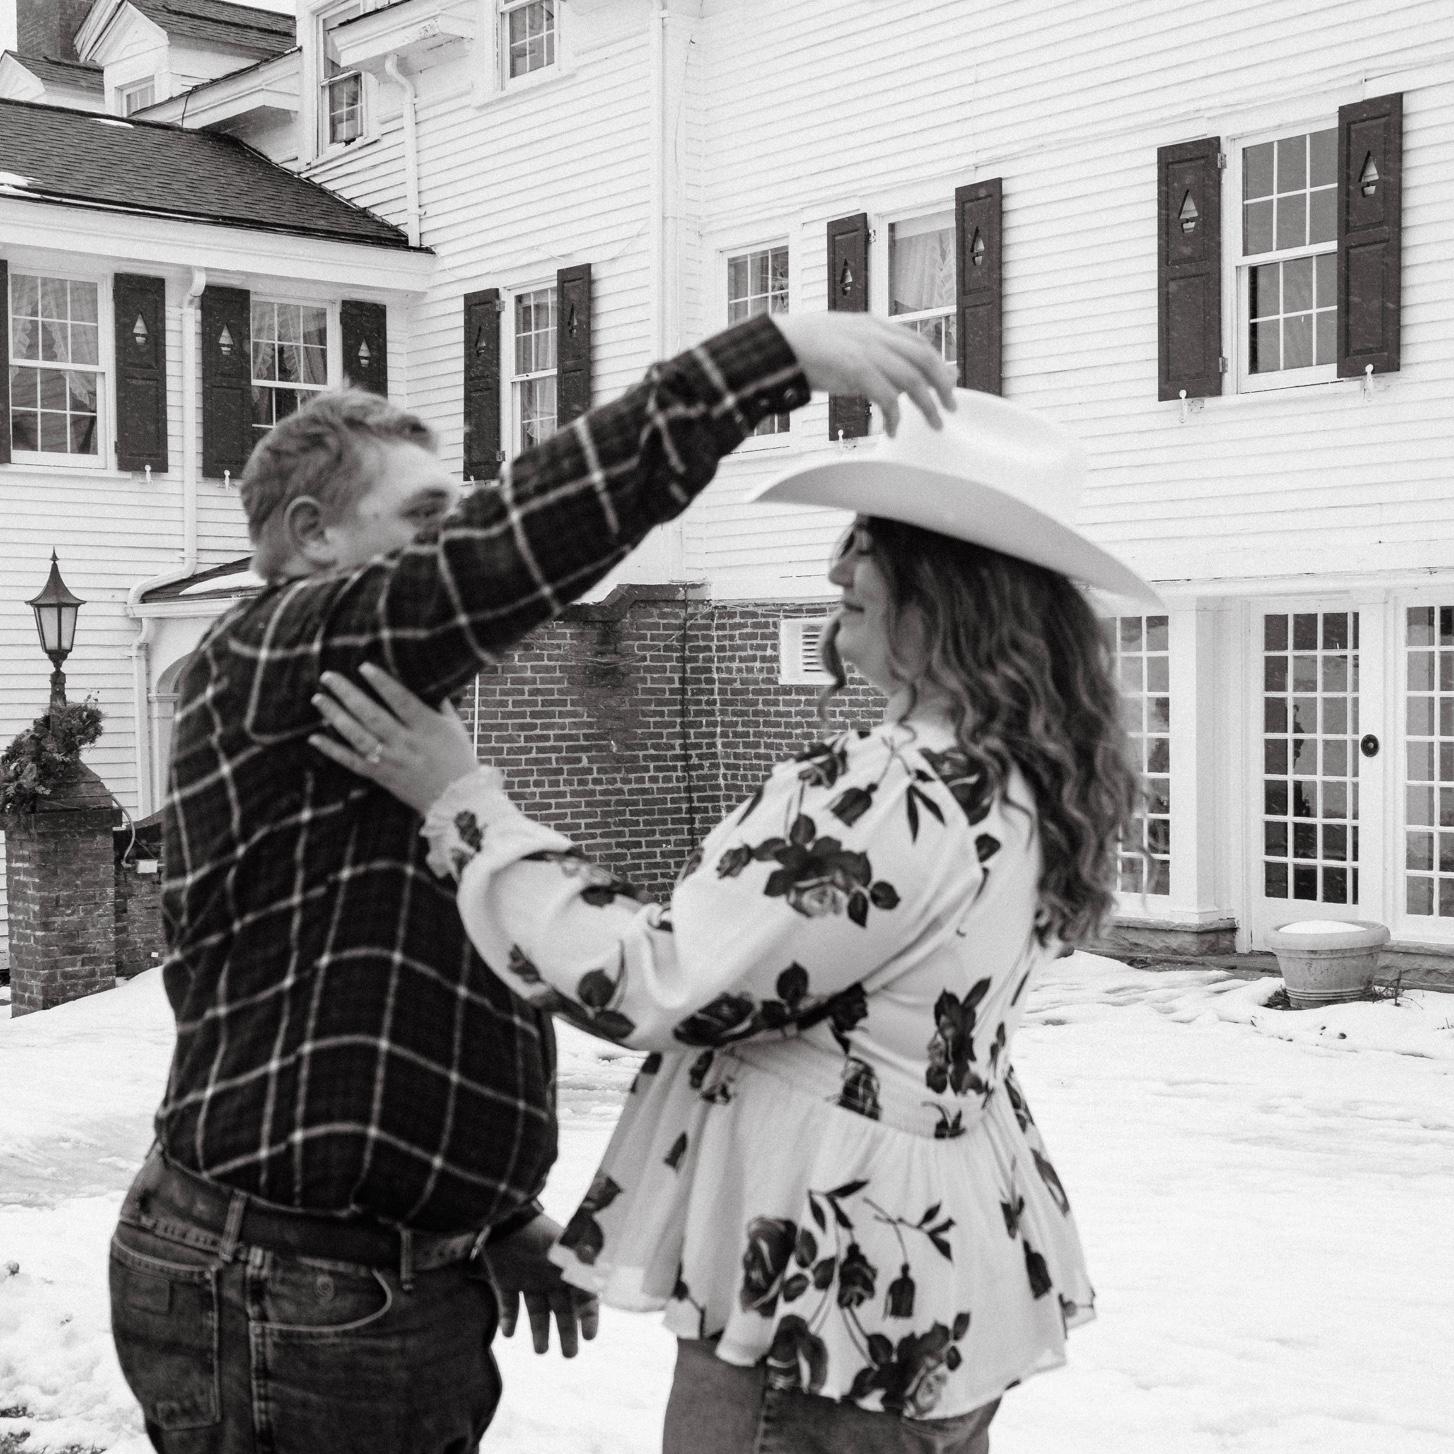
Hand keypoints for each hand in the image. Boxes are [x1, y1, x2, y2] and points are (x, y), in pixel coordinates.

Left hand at [309, 662, 481, 814]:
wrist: (459, 801)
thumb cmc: (459, 759)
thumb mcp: (454, 727)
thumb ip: (438, 703)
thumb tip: (425, 677)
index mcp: (428, 728)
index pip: (402, 701)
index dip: (382, 683)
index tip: (364, 667)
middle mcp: (407, 743)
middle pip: (372, 715)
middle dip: (348, 694)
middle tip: (328, 677)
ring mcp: (392, 761)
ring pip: (358, 736)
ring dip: (336, 716)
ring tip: (319, 699)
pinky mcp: (381, 776)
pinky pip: (352, 762)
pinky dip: (332, 750)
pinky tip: (315, 737)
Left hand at [482, 1213, 599, 1356]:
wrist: (507, 1220)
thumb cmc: (540, 1235)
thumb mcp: (566, 1253)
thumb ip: (582, 1269)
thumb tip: (602, 1282)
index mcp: (567, 1269)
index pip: (584, 1298)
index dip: (589, 1318)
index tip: (590, 1337)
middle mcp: (550, 1276)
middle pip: (561, 1310)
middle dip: (566, 1333)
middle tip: (569, 1356)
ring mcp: (528, 1278)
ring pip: (536, 1312)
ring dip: (538, 1332)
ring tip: (540, 1351)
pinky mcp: (505, 1279)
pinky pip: (509, 1304)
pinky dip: (508, 1319)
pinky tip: (508, 1334)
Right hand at [772, 312, 957, 434]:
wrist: (776, 345)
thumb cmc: (803, 348)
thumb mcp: (843, 344)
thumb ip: (868, 356)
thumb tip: (888, 379)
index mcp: (873, 325)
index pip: (917, 341)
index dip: (936, 363)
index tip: (946, 382)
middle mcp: (875, 334)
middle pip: (924, 356)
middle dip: (943, 383)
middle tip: (950, 406)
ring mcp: (865, 349)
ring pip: (912, 377)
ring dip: (927, 404)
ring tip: (933, 423)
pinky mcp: (854, 368)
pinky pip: (885, 396)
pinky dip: (894, 416)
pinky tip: (891, 429)